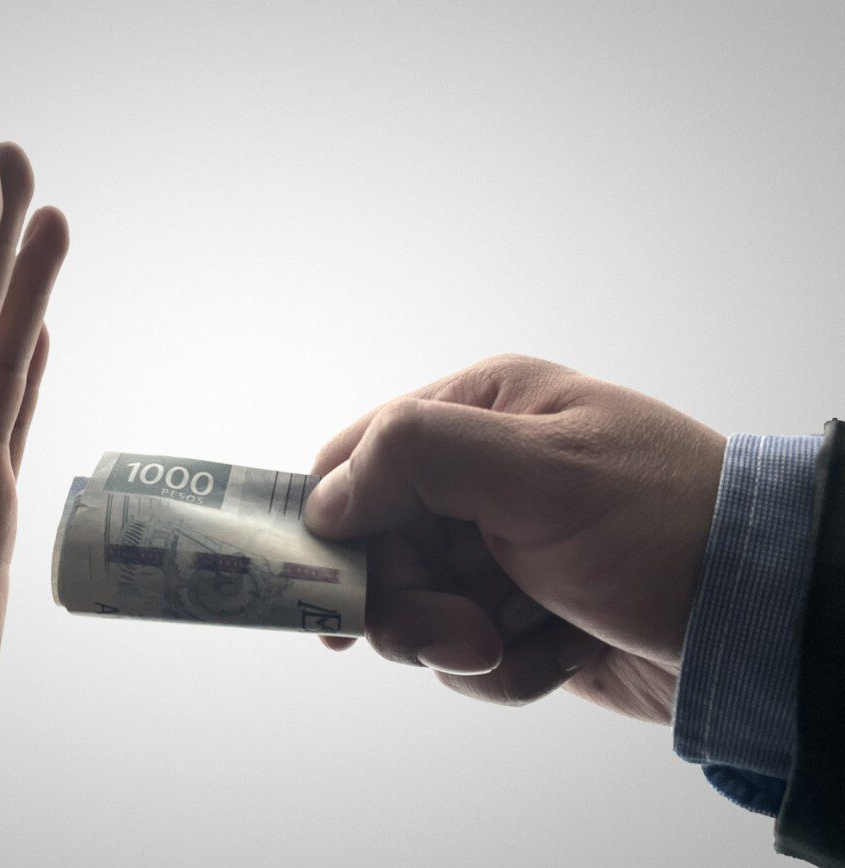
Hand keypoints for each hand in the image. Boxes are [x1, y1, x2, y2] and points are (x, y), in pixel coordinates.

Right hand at [304, 356, 724, 722]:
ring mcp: (495, 549)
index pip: (359, 458)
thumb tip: (325, 500)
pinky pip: (462, 654)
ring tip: (517, 643)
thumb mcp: (542, 473)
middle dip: (409, 604)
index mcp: (478, 414)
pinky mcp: (514, 614)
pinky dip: (504, 671)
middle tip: (462, 633)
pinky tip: (560, 652)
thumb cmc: (664, 526)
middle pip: (377, 547)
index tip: (330, 591)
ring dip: (458, 643)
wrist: (760, 621)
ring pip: (413, 609)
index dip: (333, 525)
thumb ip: (420, 458)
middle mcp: (477, 478)